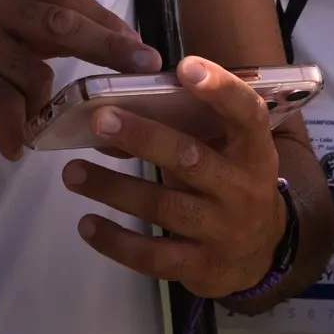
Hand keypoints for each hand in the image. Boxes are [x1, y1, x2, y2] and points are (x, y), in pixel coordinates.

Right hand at [0, 0, 160, 155]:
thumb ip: (37, 32)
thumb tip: (112, 44)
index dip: (104, 18)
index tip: (138, 44)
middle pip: (60, 23)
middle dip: (107, 47)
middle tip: (142, 67)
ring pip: (34, 73)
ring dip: (43, 107)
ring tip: (34, 125)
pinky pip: (5, 106)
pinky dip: (15, 131)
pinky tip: (12, 147)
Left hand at [62, 55, 286, 298]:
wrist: (261, 254)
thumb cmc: (233, 184)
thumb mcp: (230, 153)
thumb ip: (189, 131)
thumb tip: (117, 113)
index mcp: (252, 150)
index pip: (246, 113)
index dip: (220, 89)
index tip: (185, 67)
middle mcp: (241, 188)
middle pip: (189, 159)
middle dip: (143, 137)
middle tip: (100, 120)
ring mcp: (221, 230)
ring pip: (162, 206)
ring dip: (112, 188)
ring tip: (72, 172)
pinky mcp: (200, 266)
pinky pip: (153, 255)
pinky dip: (116, 241)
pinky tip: (88, 224)